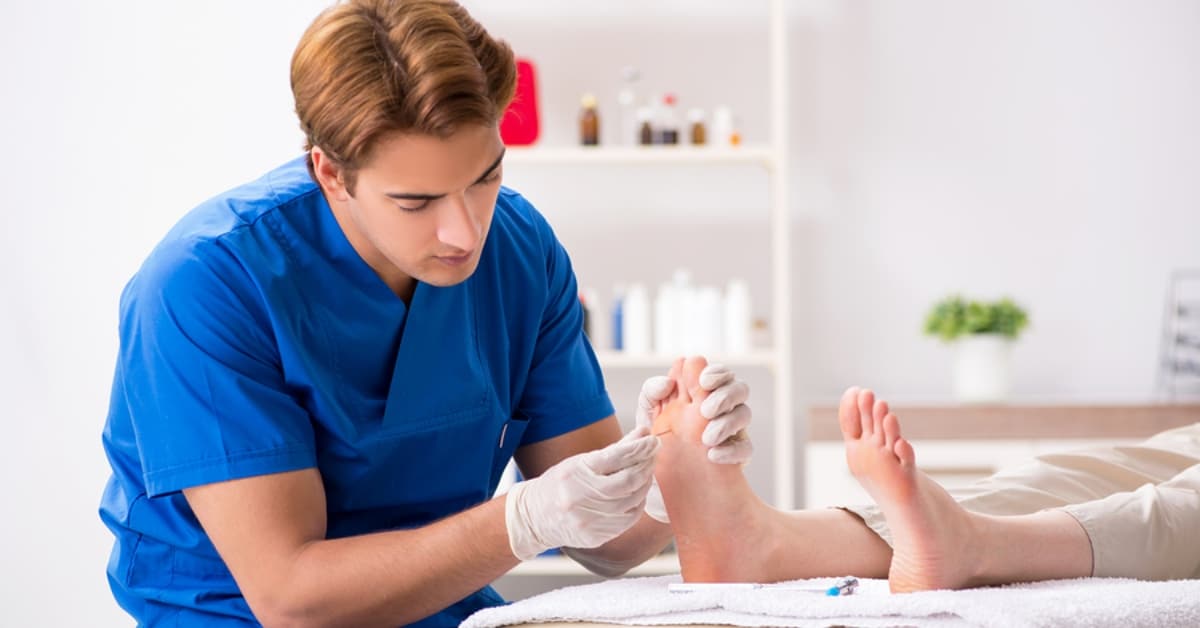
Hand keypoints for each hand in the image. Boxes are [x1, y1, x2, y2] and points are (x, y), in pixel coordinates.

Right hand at [505, 427, 658, 560]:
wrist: (534, 518)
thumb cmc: (559, 485)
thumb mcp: (580, 462)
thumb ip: (614, 449)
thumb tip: (643, 433)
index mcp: (576, 473)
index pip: (616, 457)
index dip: (639, 448)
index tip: (653, 440)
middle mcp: (581, 497)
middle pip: (628, 481)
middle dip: (646, 465)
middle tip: (653, 453)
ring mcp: (590, 519)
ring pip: (633, 500)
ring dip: (645, 483)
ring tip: (646, 471)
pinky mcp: (597, 536)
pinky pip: (629, 518)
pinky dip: (638, 502)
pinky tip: (637, 493)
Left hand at [635, 363, 753, 523]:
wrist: (656, 476)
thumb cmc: (655, 438)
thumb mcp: (647, 414)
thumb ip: (652, 392)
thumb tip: (667, 382)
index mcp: (702, 391)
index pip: (718, 374)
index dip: (716, 373)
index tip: (703, 381)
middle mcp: (722, 406)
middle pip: (739, 389)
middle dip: (725, 396)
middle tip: (706, 410)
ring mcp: (732, 430)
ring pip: (744, 414)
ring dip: (728, 422)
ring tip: (707, 438)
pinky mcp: (736, 455)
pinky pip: (745, 449)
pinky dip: (732, 451)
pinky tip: (713, 455)